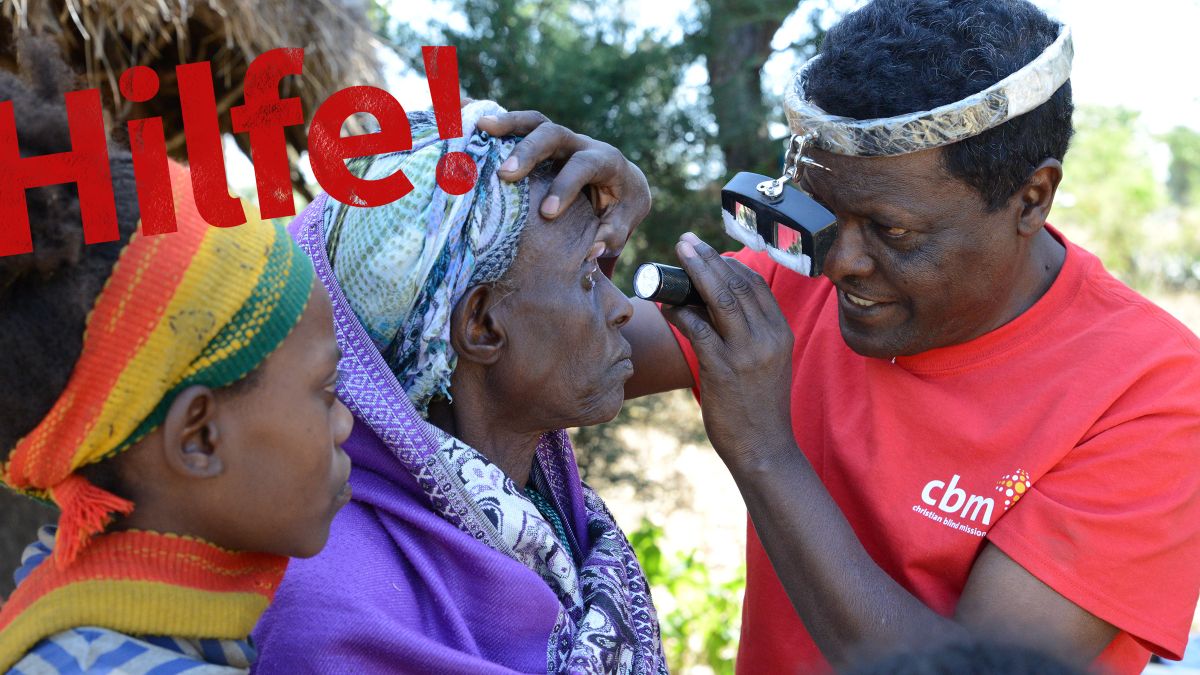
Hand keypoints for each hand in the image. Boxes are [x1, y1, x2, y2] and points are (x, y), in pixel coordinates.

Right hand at [477, 111, 650, 271]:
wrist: (625, 183)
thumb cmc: (621, 206)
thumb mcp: (623, 223)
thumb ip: (611, 235)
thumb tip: (592, 249)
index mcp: (606, 161)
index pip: (584, 166)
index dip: (565, 186)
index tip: (547, 212)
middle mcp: (583, 143)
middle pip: (555, 134)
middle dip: (529, 152)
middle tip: (505, 174)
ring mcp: (563, 139)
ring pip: (536, 122)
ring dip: (509, 124)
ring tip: (482, 128)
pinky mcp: (546, 141)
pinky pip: (524, 126)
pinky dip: (503, 126)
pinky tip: (479, 129)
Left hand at [660, 233, 796, 468]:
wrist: (764, 448)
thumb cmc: (758, 407)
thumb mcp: (766, 364)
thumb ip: (748, 334)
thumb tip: (709, 306)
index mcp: (780, 334)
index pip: (757, 287)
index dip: (730, 266)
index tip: (708, 253)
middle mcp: (768, 338)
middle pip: (738, 285)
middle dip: (709, 259)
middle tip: (686, 242)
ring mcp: (747, 353)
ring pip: (720, 299)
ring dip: (695, 273)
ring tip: (676, 257)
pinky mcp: (723, 369)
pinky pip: (698, 329)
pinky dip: (680, 312)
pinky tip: (667, 306)